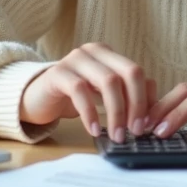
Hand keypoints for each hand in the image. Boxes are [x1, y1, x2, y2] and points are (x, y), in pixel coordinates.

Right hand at [19, 43, 155, 142]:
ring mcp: (75, 59)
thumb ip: (125, 96)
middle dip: (137, 104)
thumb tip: (152, 113)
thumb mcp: (101, 95)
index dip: (146, 99)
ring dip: (117, 112)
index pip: (138, 73)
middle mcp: (94, 51)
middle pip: (130, 72)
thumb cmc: (73, 98)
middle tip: (135, 131)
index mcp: (109, 54)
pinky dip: (90, 113)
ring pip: (109, 81)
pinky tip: (94, 130)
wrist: (35, 98)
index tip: (147, 125)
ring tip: (117, 135)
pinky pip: (80, 91)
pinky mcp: (57, 73)